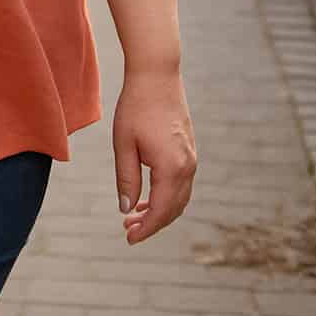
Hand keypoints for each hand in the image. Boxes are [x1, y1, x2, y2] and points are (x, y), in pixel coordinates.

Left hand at [112, 68, 195, 244]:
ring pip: (179, 198)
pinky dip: (166, 196)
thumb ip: (126, 179)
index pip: (162, 211)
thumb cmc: (135, 108)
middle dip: (152, 223)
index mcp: (172, 168)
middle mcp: (188, 166)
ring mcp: (191, 158)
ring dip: (159, 211)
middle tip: (128, 230)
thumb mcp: (124, 145)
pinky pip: (181, 183)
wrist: (157, 76)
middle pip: (174, 209)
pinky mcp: (189, 150)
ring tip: (133, 216)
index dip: (147, 229)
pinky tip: (146, 197)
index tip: (129, 239)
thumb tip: (126, 209)